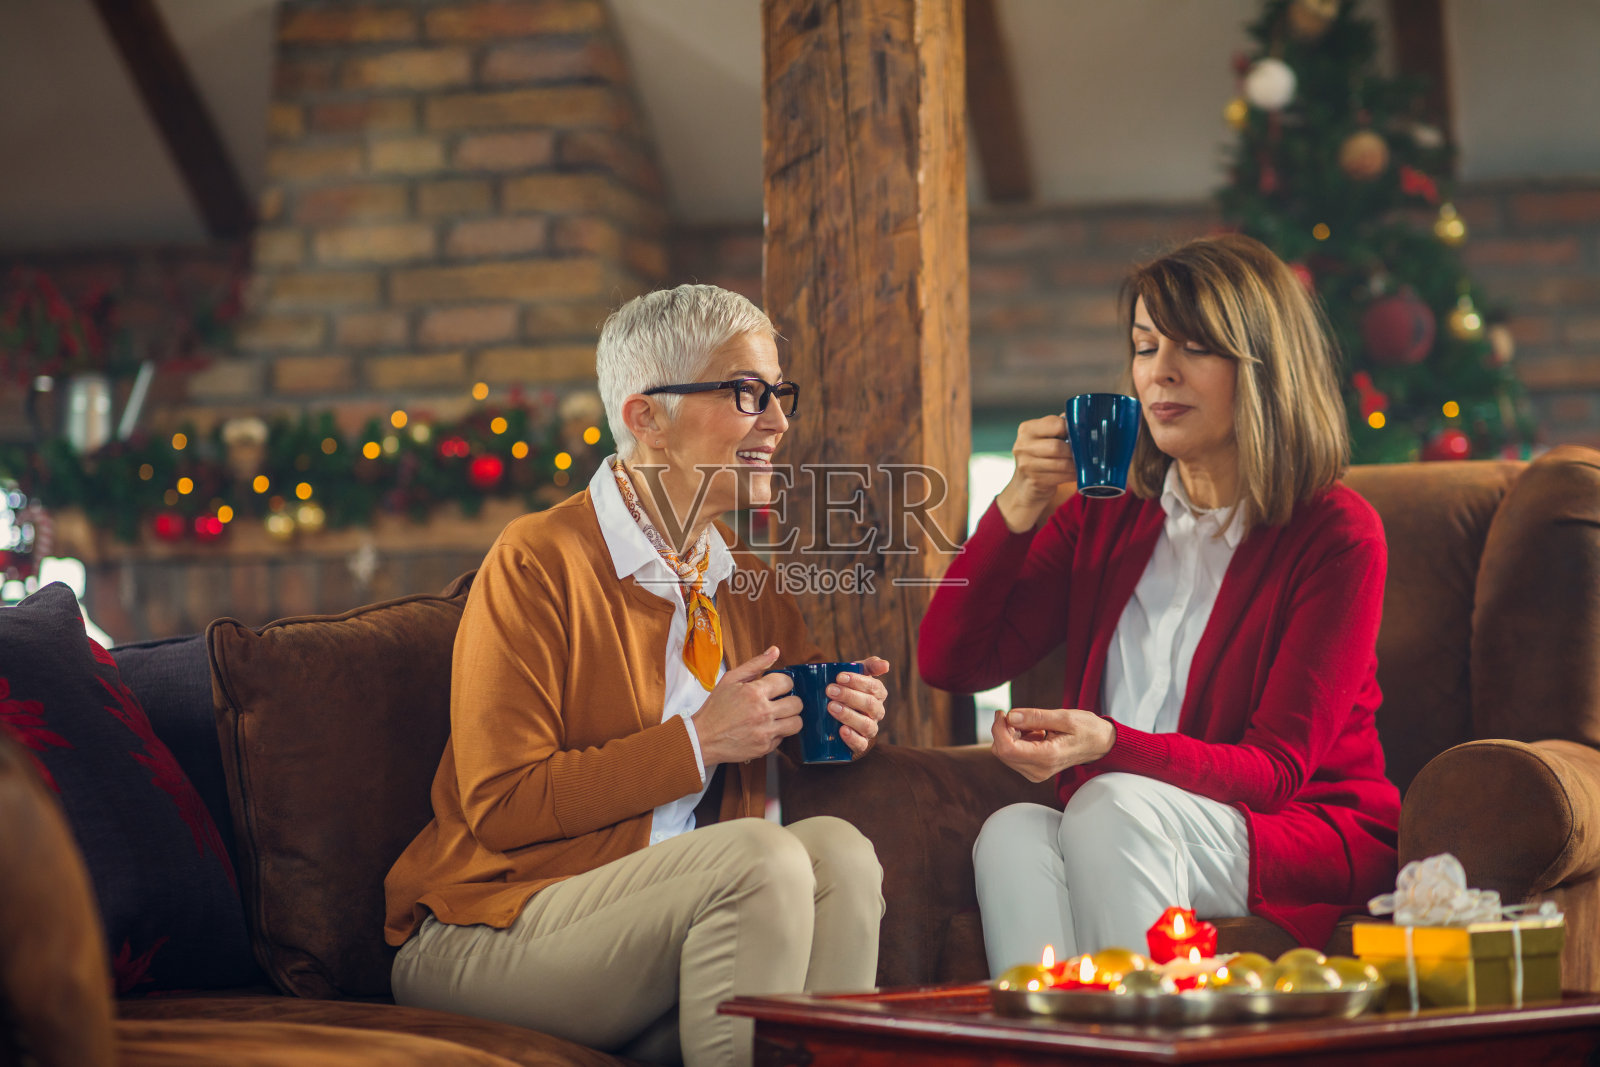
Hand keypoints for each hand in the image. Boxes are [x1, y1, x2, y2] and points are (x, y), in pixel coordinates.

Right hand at [692, 647, 802, 765]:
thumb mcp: (730, 680)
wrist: (703, 738)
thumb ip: (755, 664)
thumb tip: (775, 651)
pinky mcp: (764, 747)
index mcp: (755, 692)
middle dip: (790, 700)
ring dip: (790, 718)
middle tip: (780, 702)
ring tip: (779, 716)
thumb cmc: (715, 708)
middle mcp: (763, 712)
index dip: (784, 683)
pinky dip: (777, 733)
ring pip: (797, 723)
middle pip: (797, 704)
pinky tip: (766, 729)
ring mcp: (765, 732)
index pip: (787, 682)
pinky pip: (784, 738)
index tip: (777, 688)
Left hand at [827, 657, 889, 754]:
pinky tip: (842, 730)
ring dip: (848, 715)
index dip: (858, 682)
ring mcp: (869, 729)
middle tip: (830, 690)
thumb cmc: (844, 688)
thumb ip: (869, 666)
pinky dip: (852, 738)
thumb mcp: (854, 674)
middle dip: (849, 696)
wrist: (828, 710)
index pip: (874, 687)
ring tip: (831, 707)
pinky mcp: (860, 744)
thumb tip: (886, 665)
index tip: (839, 676)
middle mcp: (877, 712)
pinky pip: (861, 744)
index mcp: (878, 694)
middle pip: (870, 705)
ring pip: (866, 725)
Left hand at [990, 707, 1114, 782]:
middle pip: (1002, 752)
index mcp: (1047, 757)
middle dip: (1003, 730)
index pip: (1007, 749)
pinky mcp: (1034, 770)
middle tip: (1018, 714)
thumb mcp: (1064, 717)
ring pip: (1005, 754)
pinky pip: (1013, 755)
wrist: (1100, 744)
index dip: (999, 729)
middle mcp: (1039, 770)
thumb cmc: (1087, 729)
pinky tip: (1033, 732)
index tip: (1004, 712)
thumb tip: (1010, 716)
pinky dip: (1016, 740)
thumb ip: (1036, 717)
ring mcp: (1036, 773)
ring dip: (1010, 735)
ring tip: (1032, 725)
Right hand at [996, 415, 1074, 532]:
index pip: (1055, 424)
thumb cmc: (1039, 457)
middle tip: (1085, 453)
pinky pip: (1061, 477)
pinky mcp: (1034, 480)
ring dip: (1076, 465)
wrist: (1023, 486)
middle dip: (1074, 451)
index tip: (1079, 435)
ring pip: (1061, 463)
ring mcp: (1026, 465)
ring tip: (1084, 463)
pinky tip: (1076, 473)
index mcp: (1027, 429)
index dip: (1071, 430)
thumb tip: (1083, 417)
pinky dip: (1072, 475)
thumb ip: (1058, 427)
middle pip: (1057, 446)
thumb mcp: (1043, 439)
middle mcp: (1023, 445)